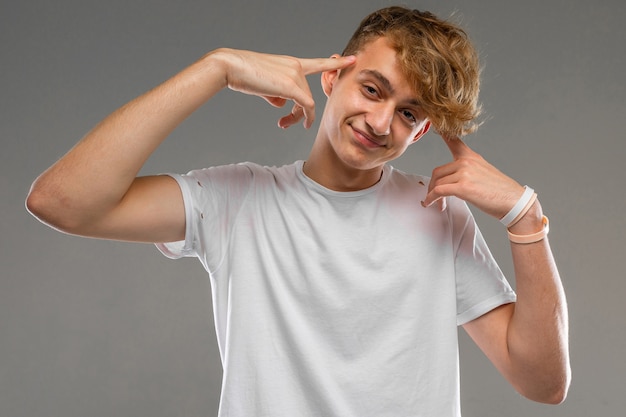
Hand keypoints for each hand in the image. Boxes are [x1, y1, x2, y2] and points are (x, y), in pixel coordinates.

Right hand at [218, 49, 355, 128]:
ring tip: (282, 124)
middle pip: (307, 95)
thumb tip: (282, 104)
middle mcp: (296, 66)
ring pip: (305, 102)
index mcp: (291, 63)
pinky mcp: (291, 85)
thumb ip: (278, 94)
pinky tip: (299, 124)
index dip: (335, 63)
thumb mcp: (264, 85)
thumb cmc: (244, 74)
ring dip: (296, 117)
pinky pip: (305, 105)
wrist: (231, 66)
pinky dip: (306, 116)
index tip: (351, 59)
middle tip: (284, 124)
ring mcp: (295, 75)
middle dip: (298, 112)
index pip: (318, 63)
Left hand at [422, 135, 524, 218]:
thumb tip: (454, 179)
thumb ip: (468, 171)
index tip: (435, 124)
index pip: (453, 141)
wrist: (514, 201)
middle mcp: (466, 162)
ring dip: (433, 196)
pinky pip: (438, 191)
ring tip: (439, 204)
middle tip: (434, 197)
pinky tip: (431, 203)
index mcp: (471, 157)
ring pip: (437, 183)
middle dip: (433, 186)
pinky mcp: (463, 187)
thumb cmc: (501, 192)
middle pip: (438, 172)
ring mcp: (464, 173)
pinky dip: (432, 198)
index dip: (442, 133)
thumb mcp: (484, 173)